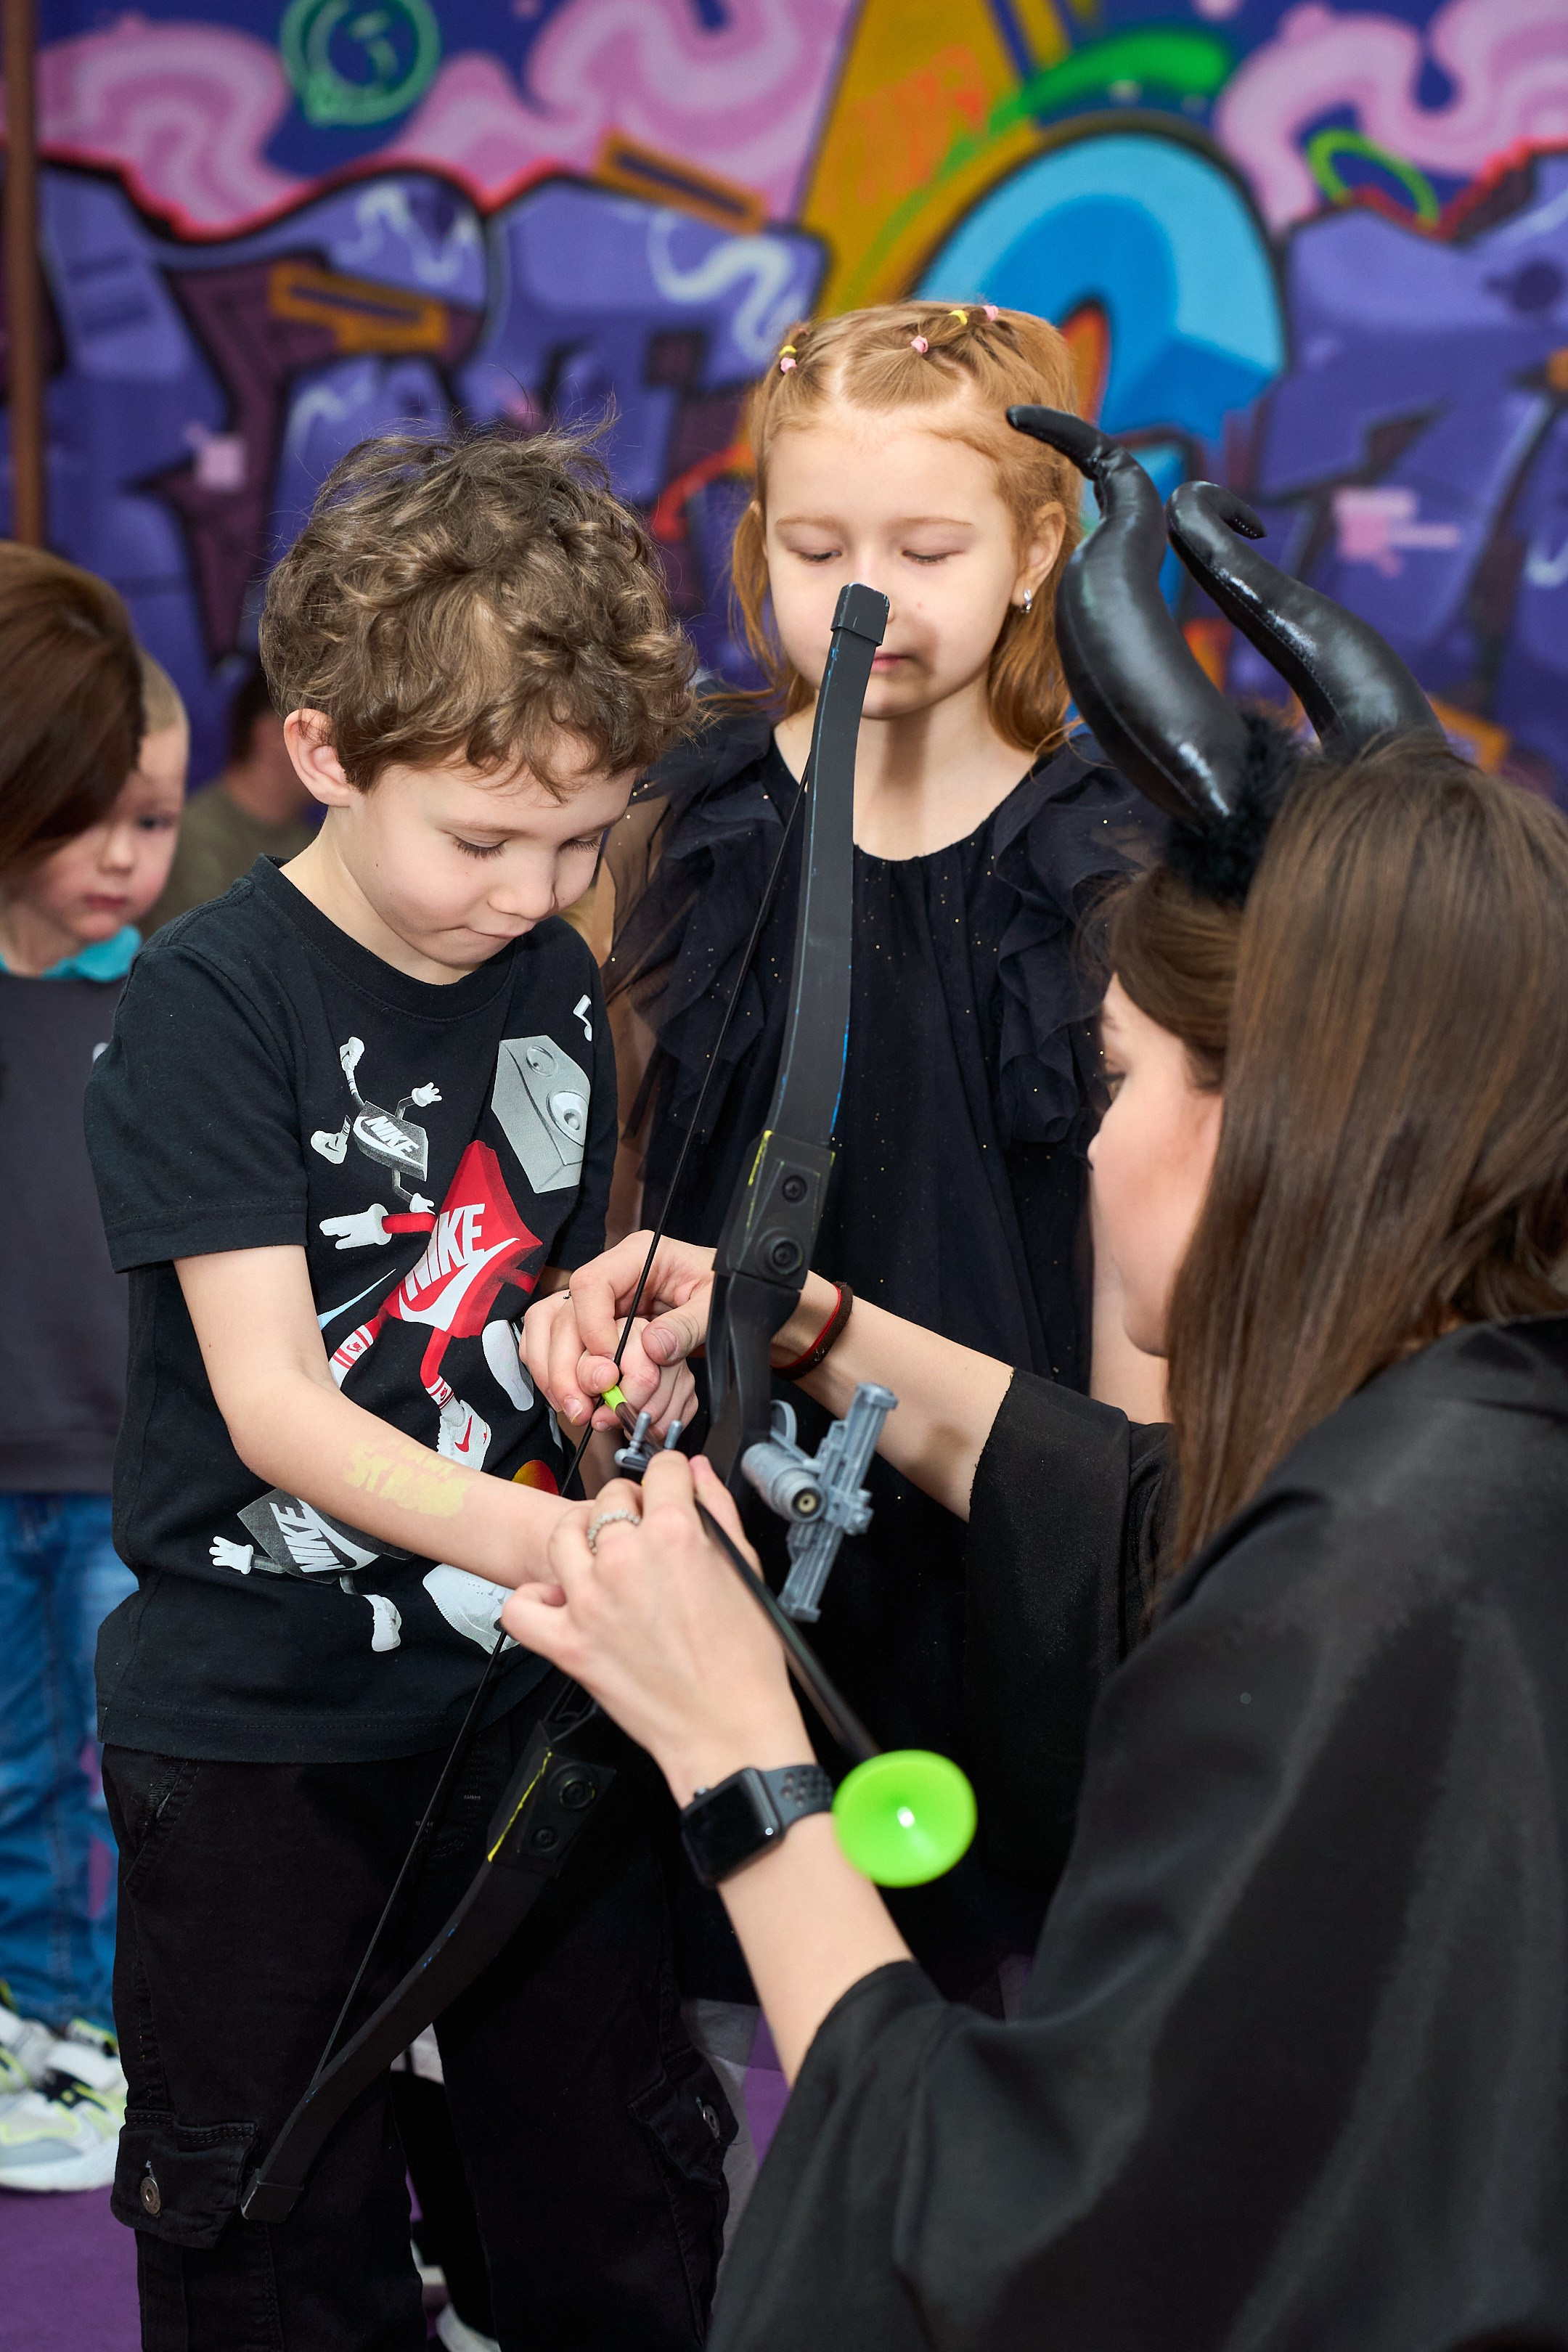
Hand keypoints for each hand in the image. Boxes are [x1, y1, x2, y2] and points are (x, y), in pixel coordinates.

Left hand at [500, 1452, 808, 1804]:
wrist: (728, 1727)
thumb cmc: (744, 1662)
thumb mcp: (746, 1568)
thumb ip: (719, 1509)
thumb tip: (697, 1474)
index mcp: (676, 1535)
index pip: (661, 1471)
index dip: (670, 1478)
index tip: (670, 1490)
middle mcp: (627, 1559)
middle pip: (610, 1497)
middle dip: (629, 1506)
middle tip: (643, 1534)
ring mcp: (590, 1600)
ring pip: (562, 1535)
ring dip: (581, 1537)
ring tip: (599, 1556)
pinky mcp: (567, 1643)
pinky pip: (521, 1606)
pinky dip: (534, 1599)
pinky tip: (560, 1600)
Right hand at [521, 1231, 715, 1429]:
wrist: (726, 1297)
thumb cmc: (720, 1289)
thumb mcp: (715, 1303)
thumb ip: (687, 1325)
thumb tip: (652, 1347)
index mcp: (638, 1256)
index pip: (592, 1284)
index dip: (591, 1328)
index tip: (608, 1368)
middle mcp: (610, 1277)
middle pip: (562, 1314)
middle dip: (564, 1365)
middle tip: (583, 1405)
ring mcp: (598, 1302)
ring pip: (549, 1331)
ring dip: (553, 1374)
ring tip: (576, 1409)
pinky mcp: (593, 1326)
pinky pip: (555, 1346)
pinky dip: (556, 1376)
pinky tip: (573, 1400)